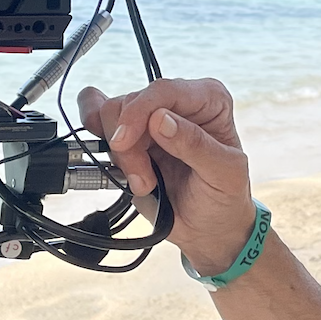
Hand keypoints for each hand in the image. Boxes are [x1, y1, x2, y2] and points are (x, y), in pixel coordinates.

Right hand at [77, 79, 253, 272]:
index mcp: (208, 99)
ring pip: (110, 115)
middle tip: (146, 181)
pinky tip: (112, 155)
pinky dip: (96, 136)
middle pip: (131, 102)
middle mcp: (177, 103)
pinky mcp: (130, 137)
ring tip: (144, 183)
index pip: (163, 90)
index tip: (124, 142)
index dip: (138, 113)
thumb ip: (195, 145)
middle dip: (130, 146)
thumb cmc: (224, 198)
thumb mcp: (224, 174)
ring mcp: (150, 119)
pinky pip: (98, 118)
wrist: (207, 228)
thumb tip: (161, 119)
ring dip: (121, 155)